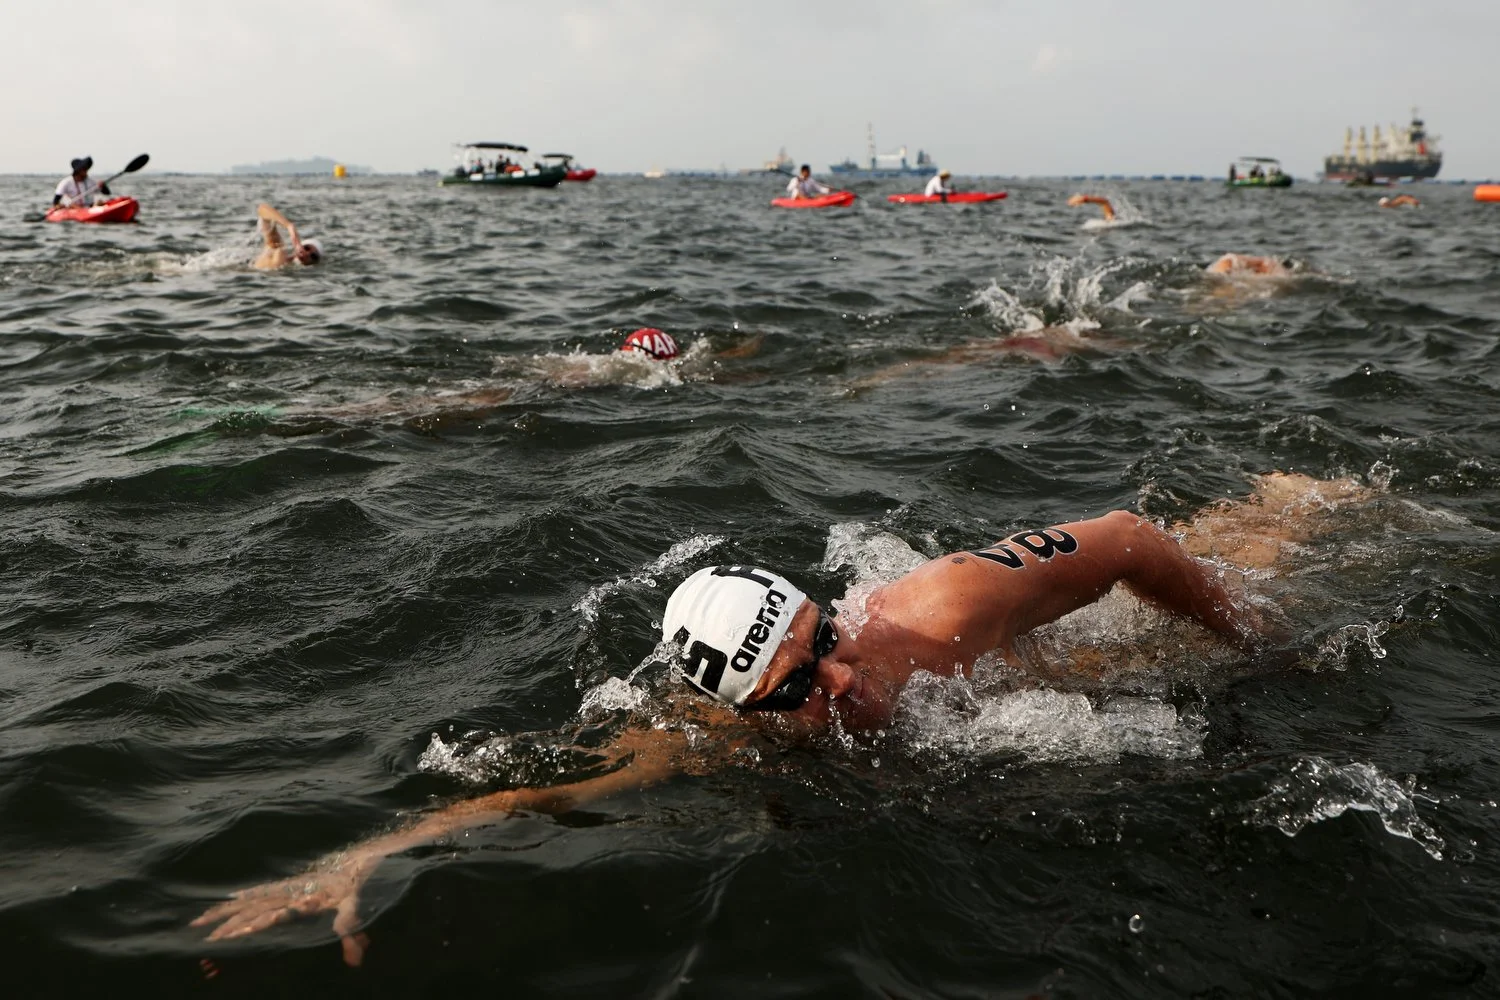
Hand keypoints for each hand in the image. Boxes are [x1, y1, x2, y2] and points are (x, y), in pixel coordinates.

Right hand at [192, 853, 377, 965]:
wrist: (354, 861)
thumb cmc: (353, 888)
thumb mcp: (353, 909)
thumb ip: (350, 933)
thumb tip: (355, 961)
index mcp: (301, 901)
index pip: (272, 916)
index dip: (253, 925)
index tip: (232, 934)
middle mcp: (288, 894)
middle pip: (253, 910)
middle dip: (229, 924)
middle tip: (207, 939)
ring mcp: (284, 887)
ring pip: (249, 900)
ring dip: (225, 910)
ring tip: (202, 919)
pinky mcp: (286, 883)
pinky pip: (259, 889)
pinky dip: (242, 895)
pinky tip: (228, 900)